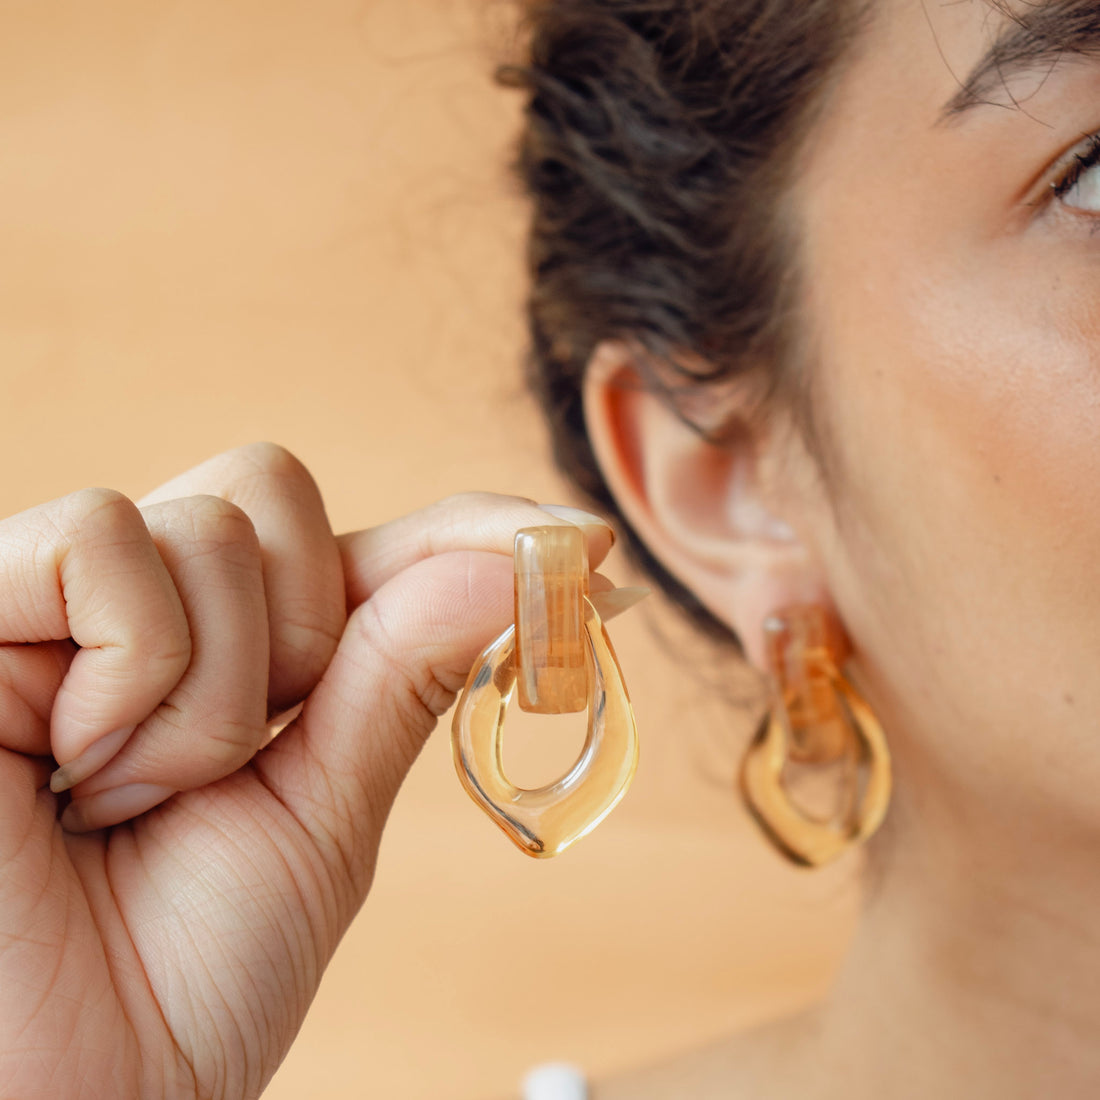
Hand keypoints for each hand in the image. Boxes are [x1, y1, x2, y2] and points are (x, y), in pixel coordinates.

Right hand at [0, 442, 620, 1099]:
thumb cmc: (181, 980)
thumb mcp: (327, 815)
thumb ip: (407, 675)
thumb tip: (528, 561)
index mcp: (229, 651)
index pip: (364, 541)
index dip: (467, 535)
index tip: (584, 545)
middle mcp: (142, 607)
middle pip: (273, 490)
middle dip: (303, 637)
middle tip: (235, 764)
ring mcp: (55, 604)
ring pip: (209, 524)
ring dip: (215, 692)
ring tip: (135, 797)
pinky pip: (102, 542)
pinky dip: (136, 667)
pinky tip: (78, 763)